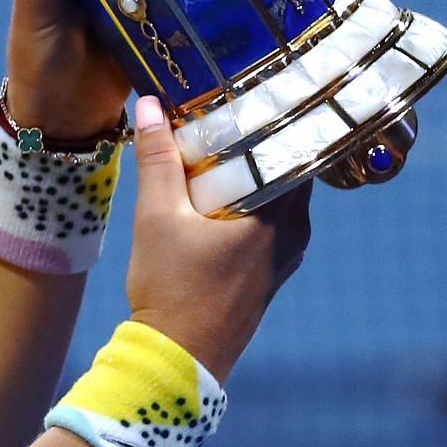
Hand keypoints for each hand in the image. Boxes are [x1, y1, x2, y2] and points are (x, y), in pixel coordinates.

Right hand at [122, 96, 311, 379]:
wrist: (179, 359)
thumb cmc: (171, 289)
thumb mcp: (157, 217)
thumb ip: (158, 160)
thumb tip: (151, 104)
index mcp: (278, 214)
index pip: (293, 146)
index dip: (273, 114)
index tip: (249, 86)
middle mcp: (295, 231)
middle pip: (285, 167)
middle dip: (254, 141)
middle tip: (222, 108)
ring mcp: (286, 254)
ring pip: (276, 195)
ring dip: (248, 172)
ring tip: (212, 146)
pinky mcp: (271, 271)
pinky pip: (268, 220)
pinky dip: (247, 200)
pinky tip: (212, 193)